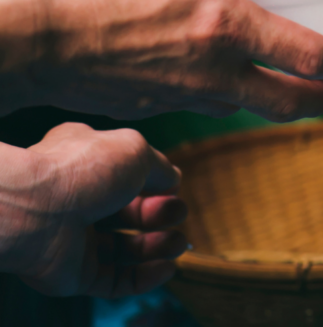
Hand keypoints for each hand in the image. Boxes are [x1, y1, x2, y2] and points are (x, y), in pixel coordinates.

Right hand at [0, 0, 322, 120]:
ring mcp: (190, 97)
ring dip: (283, 92)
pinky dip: (238, 90)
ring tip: (291, 65)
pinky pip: (217, 104)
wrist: (27, 41)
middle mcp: (215, 71)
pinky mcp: (164, 110)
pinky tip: (226, 62)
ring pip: (255, 106)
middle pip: (293, 101)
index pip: (308, 57)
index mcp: (224, 24)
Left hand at [1, 123, 185, 296]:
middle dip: (160, 214)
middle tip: (179, 214)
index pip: (127, 174)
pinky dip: (143, 276)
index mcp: (87, 160)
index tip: (174, 187)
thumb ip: (159, 166)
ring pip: (124, 248)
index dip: (154, 182)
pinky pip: (114, 280)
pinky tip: (167, 269)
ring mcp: (77, 237)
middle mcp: (80, 198)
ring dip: (157, 246)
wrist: (36, 212)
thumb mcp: (135, 150)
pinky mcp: (75, 273)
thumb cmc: (83, 170)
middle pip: (130, 212)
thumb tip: (174, 180)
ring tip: (179, 244)